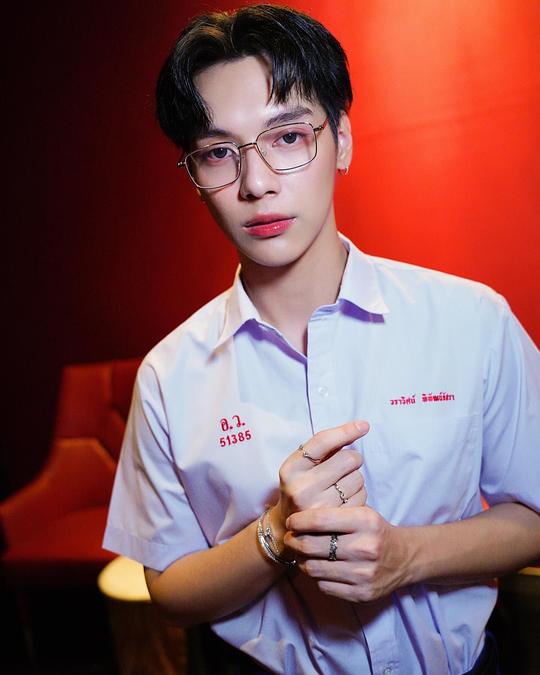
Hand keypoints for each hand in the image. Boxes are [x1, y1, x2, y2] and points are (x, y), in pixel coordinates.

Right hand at [267, 421, 369, 552]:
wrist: (287, 527)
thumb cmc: (301, 486)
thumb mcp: (301, 465)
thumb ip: (324, 447)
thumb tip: (360, 427)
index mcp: (292, 469)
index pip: (322, 442)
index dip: (346, 431)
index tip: (364, 426)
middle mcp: (302, 488)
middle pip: (348, 459)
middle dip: (352, 458)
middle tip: (344, 466)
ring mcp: (319, 508)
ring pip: (358, 478)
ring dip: (355, 478)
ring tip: (340, 485)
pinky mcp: (335, 523)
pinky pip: (362, 498)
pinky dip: (359, 495)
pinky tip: (345, 500)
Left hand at [284, 506, 413, 601]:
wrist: (404, 558)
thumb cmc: (374, 531)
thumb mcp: (361, 512)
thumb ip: (333, 513)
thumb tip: (297, 518)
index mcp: (365, 521)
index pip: (319, 520)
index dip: (298, 521)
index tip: (291, 522)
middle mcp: (365, 547)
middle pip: (312, 545)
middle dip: (294, 541)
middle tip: (290, 539)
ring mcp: (364, 573)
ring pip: (314, 568)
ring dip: (301, 561)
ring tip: (300, 554)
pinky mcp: (361, 593)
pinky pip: (324, 586)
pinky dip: (316, 577)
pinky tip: (318, 568)